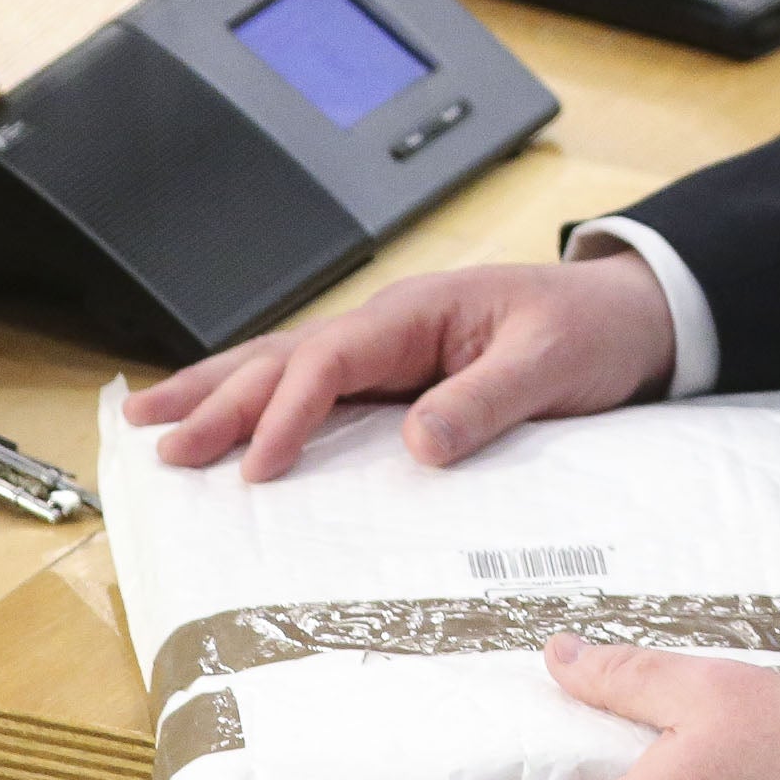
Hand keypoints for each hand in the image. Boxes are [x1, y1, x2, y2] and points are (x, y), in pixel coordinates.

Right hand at [119, 253, 674, 479]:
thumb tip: (418, 444)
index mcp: (419, 313)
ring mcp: (390, 349)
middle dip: (216, 399)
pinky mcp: (399, 375)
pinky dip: (260, 402)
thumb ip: (486, 401)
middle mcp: (392, 325)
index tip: (256, 466)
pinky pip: (314, 387)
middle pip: (284, 358)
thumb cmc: (593, 331)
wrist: (632, 315)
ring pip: (284, 366)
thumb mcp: (551, 364)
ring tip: (147, 420)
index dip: (286, 412)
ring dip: (218, 393)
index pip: (331, 360)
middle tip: (154, 443)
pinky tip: (224, 421)